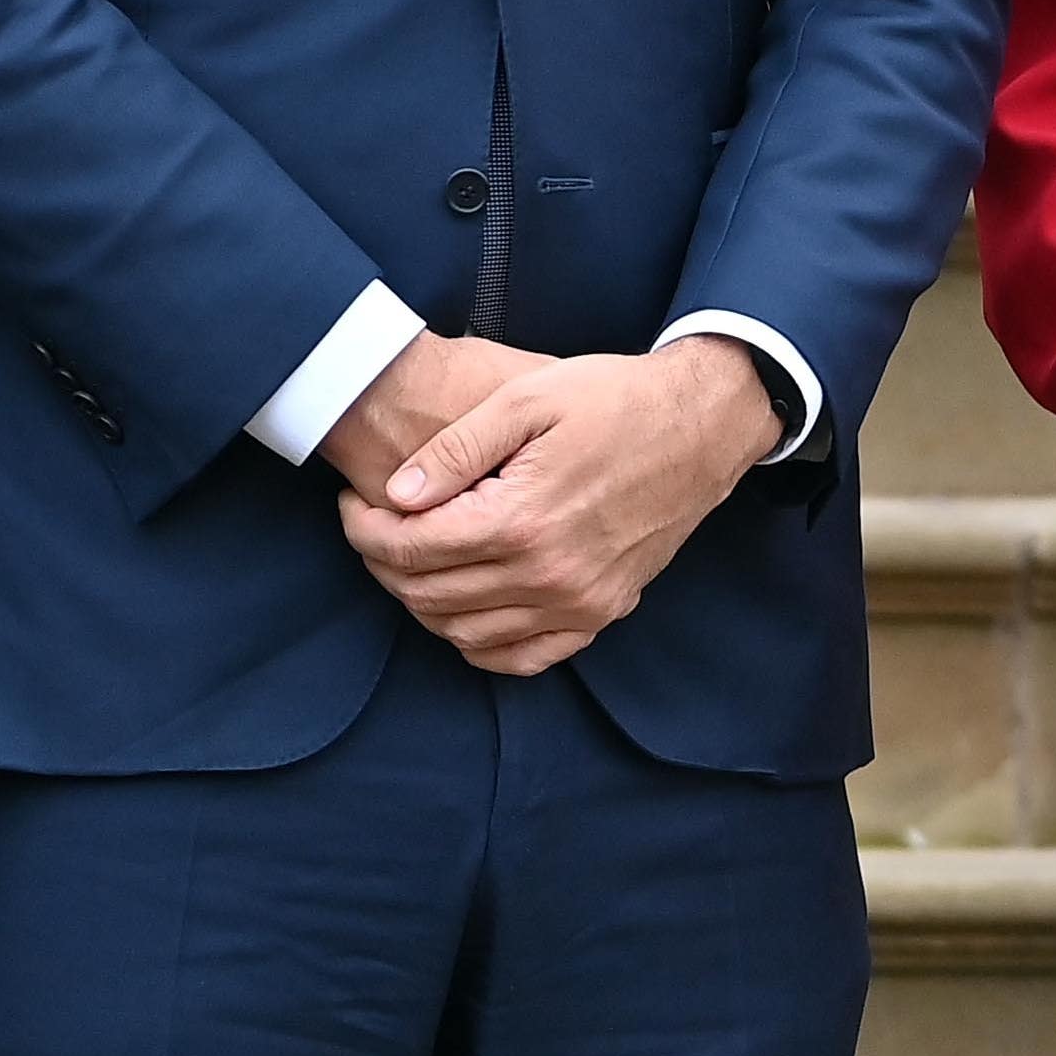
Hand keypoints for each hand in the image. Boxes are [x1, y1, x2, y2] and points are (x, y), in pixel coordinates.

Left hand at [337, 338, 775, 674]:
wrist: (701, 426)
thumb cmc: (614, 399)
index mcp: (523, 518)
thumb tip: (398, 494)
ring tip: (411, 558)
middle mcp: (550, 575)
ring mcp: (580, 602)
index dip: (364, 529)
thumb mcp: (526, 398)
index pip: (411, 547)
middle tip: (372, 527)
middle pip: (430, 595)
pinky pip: (523, 657)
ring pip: (466, 634)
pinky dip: (480, 643)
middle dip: (383, 563)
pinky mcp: (602, 612)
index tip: (354, 503)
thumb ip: (457, 449)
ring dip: (422, 603)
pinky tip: (464, 605)